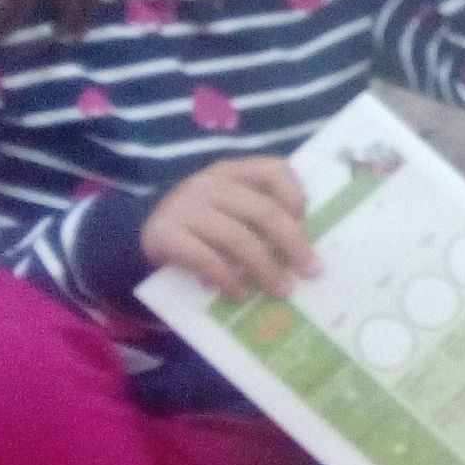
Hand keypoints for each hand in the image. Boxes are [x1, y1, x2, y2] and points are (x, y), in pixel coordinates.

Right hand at [143, 158, 316, 300]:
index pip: (274, 170)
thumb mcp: (236, 209)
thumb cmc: (208, 223)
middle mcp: (211, 183)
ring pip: (237, 238)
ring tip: (281, 290)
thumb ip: (264, 216)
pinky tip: (240, 294)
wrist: (153, 232)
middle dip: (292, 244)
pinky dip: (228, 279)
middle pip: (263, 211)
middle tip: (311, 271)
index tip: (310, 226)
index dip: (296, 197)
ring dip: (264, 268)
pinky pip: (205, 259)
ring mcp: (185, 206)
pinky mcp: (164, 233)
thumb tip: (304, 253)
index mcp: (235, 171)